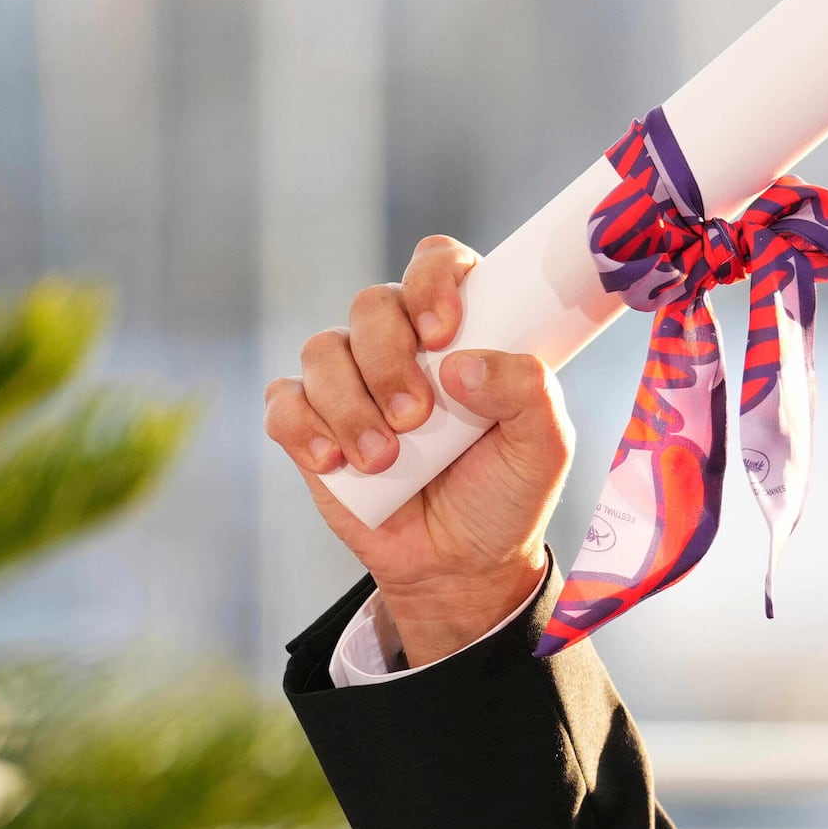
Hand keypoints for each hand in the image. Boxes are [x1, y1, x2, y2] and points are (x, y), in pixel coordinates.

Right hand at [265, 235, 572, 666]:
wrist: (461, 565)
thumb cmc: (505, 493)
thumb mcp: (544, 447)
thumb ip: (528, 391)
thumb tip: (460, 362)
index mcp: (461, 330)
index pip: (436, 263)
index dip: (431, 281)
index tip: (443, 332)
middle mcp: (400, 344)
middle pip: (371, 304)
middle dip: (389, 360)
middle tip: (417, 418)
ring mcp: (350, 382)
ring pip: (321, 351)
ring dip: (350, 406)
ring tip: (385, 460)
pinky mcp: (309, 425)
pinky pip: (284, 402)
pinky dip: (305, 429)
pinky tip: (336, 463)